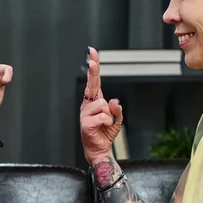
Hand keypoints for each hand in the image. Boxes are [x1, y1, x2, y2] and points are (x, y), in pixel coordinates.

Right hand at [81, 47, 122, 163]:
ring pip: (103, 104)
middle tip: (91, 60)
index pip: (94, 81)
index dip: (93, 66)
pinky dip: (108, 123)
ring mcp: (85, 113)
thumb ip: (117, 109)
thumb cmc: (105, 133)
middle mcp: (88, 104)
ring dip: (109, 115)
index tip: (91, 52)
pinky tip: (104, 127)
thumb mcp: (117, 120)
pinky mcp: (85, 123)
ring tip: (105, 123)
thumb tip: (113, 100)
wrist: (99, 150)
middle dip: (92, 71)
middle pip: (91, 84)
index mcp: (94, 101)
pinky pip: (103, 117)